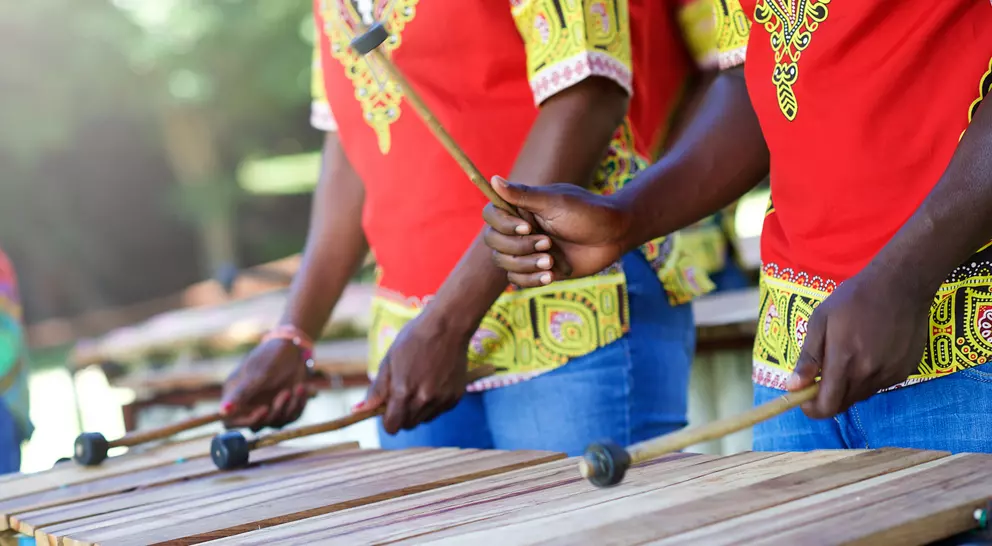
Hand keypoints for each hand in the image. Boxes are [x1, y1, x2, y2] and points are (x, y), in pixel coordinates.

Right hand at [220, 340, 314, 430]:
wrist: (294, 348)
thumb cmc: (270, 356)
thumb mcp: (257, 375)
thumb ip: (240, 394)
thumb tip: (222, 411)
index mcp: (235, 396)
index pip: (230, 422)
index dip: (245, 422)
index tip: (264, 410)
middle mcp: (249, 404)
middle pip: (256, 426)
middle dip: (274, 412)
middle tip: (286, 393)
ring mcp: (267, 406)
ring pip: (276, 423)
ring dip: (289, 407)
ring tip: (297, 387)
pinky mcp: (283, 407)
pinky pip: (291, 417)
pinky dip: (299, 405)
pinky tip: (302, 388)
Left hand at [357, 312, 468, 433]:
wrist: (448, 326)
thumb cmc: (414, 339)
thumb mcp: (389, 360)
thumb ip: (377, 390)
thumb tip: (360, 410)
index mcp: (403, 392)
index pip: (392, 426)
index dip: (388, 420)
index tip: (388, 410)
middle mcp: (423, 400)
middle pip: (408, 425)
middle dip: (402, 415)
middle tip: (404, 393)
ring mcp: (442, 400)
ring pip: (424, 419)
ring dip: (418, 410)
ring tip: (420, 384)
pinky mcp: (455, 397)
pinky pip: (439, 411)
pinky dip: (434, 403)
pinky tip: (434, 382)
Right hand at [482, 176, 631, 287]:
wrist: (614, 236)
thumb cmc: (588, 213)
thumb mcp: (555, 202)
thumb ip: (523, 195)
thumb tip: (494, 179)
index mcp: (521, 208)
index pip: (491, 216)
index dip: (503, 224)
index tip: (528, 226)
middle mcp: (520, 229)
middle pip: (494, 242)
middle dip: (519, 247)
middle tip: (548, 243)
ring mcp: (528, 250)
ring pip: (504, 263)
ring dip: (526, 265)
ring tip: (552, 261)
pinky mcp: (538, 270)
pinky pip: (518, 280)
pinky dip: (531, 280)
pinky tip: (551, 275)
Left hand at [786, 264, 931, 418]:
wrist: (901, 284)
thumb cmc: (853, 299)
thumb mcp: (820, 321)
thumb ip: (808, 357)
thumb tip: (792, 387)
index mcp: (844, 361)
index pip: (827, 406)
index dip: (812, 409)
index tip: (804, 399)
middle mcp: (869, 374)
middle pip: (843, 404)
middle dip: (828, 395)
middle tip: (823, 372)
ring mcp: (890, 374)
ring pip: (861, 395)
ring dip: (848, 386)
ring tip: (848, 355)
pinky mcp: (905, 371)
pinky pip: (880, 385)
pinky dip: (868, 378)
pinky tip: (869, 353)